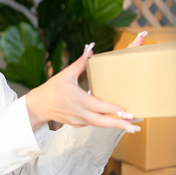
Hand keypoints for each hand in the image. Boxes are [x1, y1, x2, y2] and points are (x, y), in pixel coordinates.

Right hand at [25, 31, 146, 131]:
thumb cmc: (52, 88)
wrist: (39, 106)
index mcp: (78, 99)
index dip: (112, 110)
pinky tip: (116, 122)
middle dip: (120, 124)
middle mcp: (80, 112)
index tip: (126, 112)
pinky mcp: (79, 124)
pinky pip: (94, 124)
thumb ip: (80, 62)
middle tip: (136, 126)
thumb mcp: (65, 74)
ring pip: (101, 125)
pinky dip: (105, 123)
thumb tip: (91, 47)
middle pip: (103, 121)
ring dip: (117, 126)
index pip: (98, 106)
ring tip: (133, 127)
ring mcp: (80, 120)